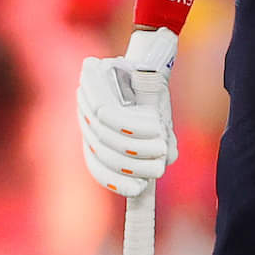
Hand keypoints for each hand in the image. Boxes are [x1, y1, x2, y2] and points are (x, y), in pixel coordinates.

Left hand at [75, 27, 177, 197]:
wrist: (150, 65)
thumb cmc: (152, 101)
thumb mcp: (160, 130)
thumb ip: (162, 149)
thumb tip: (166, 162)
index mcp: (98, 141)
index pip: (98, 169)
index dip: (116, 182)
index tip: (138, 189)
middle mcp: (89, 126)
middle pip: (106, 156)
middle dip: (136, 166)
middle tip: (160, 166)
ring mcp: (89, 107)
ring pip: (109, 138)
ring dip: (140, 146)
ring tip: (162, 143)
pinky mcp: (96, 88)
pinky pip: (110, 115)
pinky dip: (134, 125)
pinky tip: (154, 126)